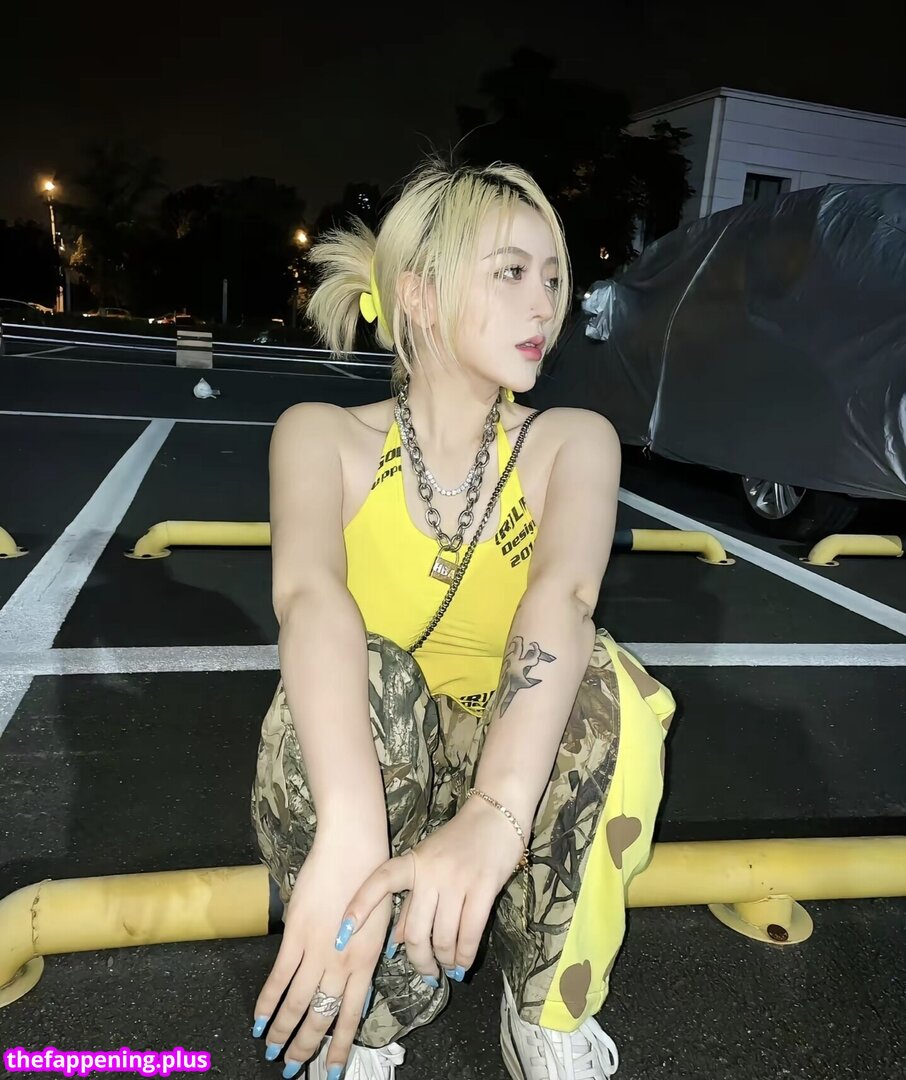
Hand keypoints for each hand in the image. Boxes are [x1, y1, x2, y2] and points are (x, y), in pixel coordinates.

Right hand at [253, 832, 390, 1076]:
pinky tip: (259, 1021)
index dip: (340, 1048)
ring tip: (272, 1052)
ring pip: (296, 1004)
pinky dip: (267, 1002)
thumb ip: (367, 959)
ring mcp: (317, 951)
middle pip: (320, 1017)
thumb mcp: (381, 926)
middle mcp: (342, 965)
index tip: (332, 1071)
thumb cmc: (373, 881)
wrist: (353, 850)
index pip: (351, 1017)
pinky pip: (279, 977)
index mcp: (366, 964)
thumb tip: (358, 989)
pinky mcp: (296, 935)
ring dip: (282, 1032)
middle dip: (305, 1047)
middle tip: (292, 1068)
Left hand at [338, 797, 525, 982]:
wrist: (497, 815)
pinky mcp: (484, 886)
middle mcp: (431, 871)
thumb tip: (395, 941)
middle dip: (420, 961)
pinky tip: (464, 962)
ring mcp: (457, 879)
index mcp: (413, 862)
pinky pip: (470, 933)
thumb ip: (412, 900)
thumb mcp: (428, 863)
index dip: (360, 907)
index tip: (342, 934)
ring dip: (445, 960)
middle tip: (427, 974)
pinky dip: (465, 955)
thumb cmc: (460, 840)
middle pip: (415, 931)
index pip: (381, 882)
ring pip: (442, 937)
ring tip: (449, 968)